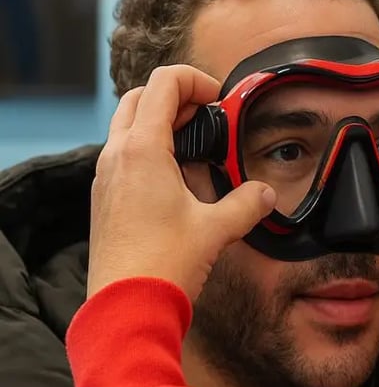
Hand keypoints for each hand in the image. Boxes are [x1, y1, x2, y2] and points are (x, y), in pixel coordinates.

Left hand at [87, 65, 275, 300]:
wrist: (127, 305)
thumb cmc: (165, 262)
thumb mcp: (217, 229)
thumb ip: (247, 203)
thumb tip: (266, 194)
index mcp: (142, 149)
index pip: (163, 84)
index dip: (195, 81)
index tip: (219, 101)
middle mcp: (116, 156)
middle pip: (138, 98)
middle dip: (174, 98)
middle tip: (206, 117)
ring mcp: (105, 178)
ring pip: (126, 127)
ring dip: (159, 124)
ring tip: (195, 148)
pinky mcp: (104, 199)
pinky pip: (122, 157)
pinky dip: (148, 152)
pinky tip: (176, 181)